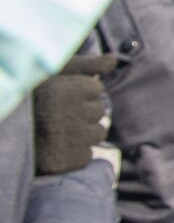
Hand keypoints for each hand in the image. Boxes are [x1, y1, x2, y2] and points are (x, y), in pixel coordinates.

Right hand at [32, 54, 116, 175]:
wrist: (6, 135)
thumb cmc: (33, 98)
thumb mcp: (56, 74)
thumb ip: (87, 65)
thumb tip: (113, 59)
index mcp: (63, 90)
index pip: (96, 88)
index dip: (80, 91)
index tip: (59, 96)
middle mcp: (67, 115)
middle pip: (99, 111)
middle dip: (83, 112)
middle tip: (57, 115)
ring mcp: (67, 140)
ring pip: (98, 133)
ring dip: (84, 133)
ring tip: (57, 131)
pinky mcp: (64, 162)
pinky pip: (86, 155)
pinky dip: (75, 153)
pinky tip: (55, 148)